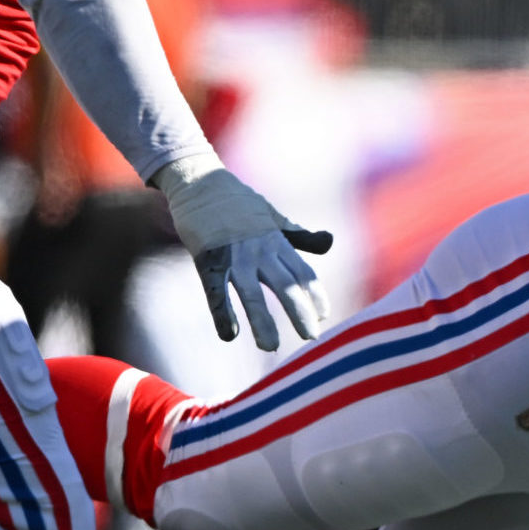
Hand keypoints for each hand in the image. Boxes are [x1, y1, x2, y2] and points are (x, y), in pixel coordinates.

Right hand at [152, 153, 334, 350]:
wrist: (199, 182)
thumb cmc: (238, 203)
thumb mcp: (274, 218)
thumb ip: (300, 236)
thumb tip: (329, 243)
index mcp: (276, 241)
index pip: (302, 271)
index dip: (314, 294)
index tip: (324, 315)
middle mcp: (259, 249)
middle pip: (284, 284)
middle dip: (299, 311)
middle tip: (312, 337)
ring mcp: (232, 255)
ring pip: (251, 292)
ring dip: (262, 320)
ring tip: (270, 346)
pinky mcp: (206, 260)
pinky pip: (215, 291)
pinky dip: (223, 313)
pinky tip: (230, 335)